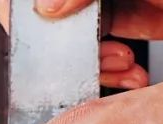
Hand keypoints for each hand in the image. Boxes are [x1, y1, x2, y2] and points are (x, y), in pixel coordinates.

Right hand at [0, 0, 162, 89]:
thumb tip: (47, 8)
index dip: (28, 18)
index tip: (53, 31)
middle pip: (42, 26)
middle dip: (71, 51)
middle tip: (108, 58)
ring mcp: (95, 5)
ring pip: (68, 47)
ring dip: (94, 68)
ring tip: (128, 70)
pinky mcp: (116, 27)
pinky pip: (96, 60)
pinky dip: (112, 76)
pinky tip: (134, 78)